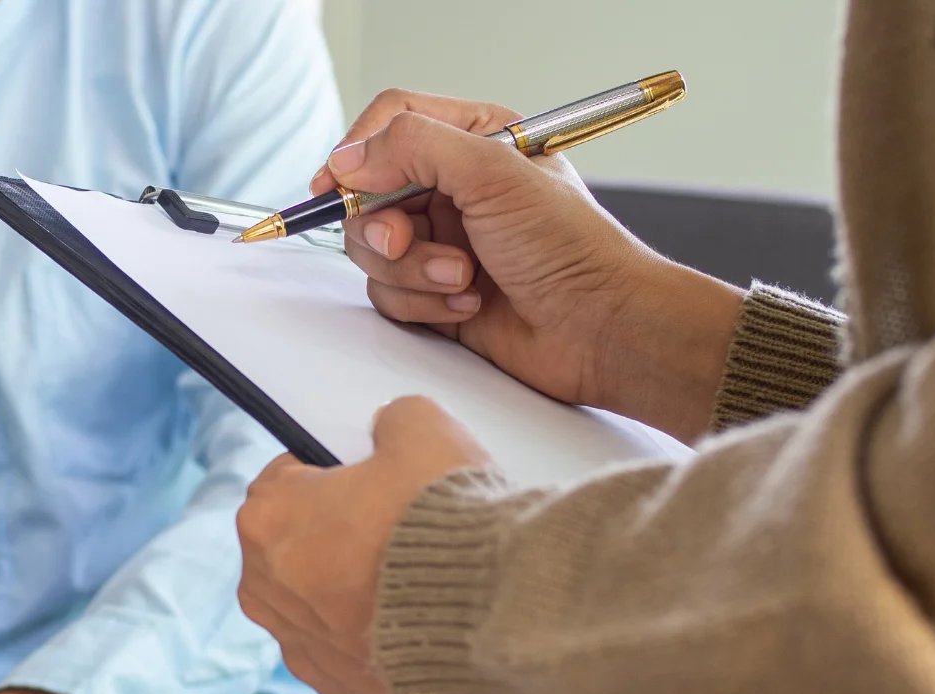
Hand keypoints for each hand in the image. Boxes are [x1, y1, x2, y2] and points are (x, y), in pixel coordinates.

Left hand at [238, 397, 491, 693]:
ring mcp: (305, 655)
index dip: (334, 472)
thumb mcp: (424, 431)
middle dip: (339, 537)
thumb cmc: (445, 523)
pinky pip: (358, 660)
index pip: (287, 479)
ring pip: (323, 610)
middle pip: (298, 549)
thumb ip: (394, 421)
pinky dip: (384, 645)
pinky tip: (427, 627)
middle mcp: (267, 594)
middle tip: (402, 528)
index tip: (374, 478)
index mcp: (265, 520)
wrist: (493, 621)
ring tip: (421, 581)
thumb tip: (392, 431)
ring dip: (358, 594)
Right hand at [312, 90, 746, 442]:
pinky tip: (469, 303)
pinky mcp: (438, 293)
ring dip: (411, 271)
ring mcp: (445, 242)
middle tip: (405, 242)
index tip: (334, 185)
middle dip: (384, 228)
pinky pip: (390, 295)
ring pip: (374, 251)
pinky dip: (422, 305)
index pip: (391, 124)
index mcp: (476, 140)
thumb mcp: (494, 174)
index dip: (357, 153)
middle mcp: (456, 188)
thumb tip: (349, 158)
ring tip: (462, 278)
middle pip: (369, 194)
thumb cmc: (572, 249)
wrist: (600, 330)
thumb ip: (414, 148)